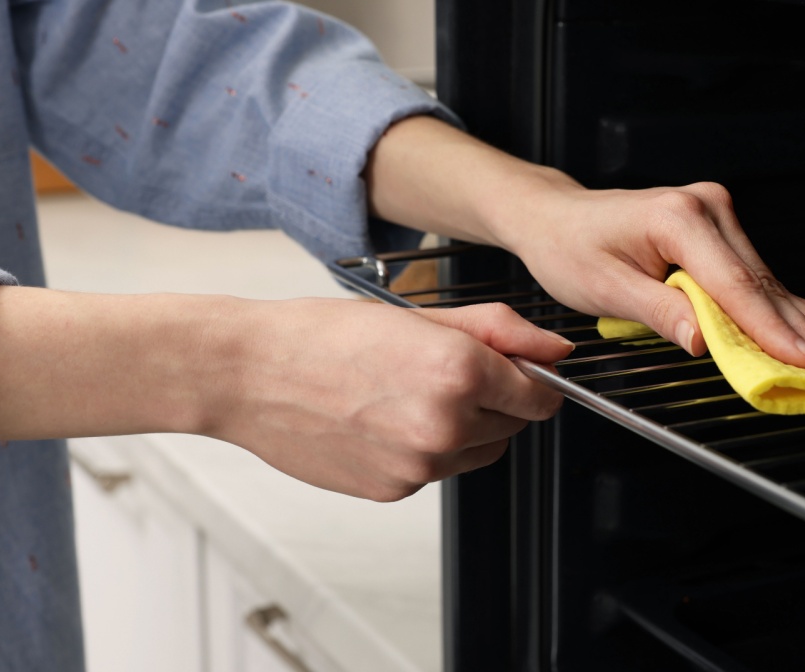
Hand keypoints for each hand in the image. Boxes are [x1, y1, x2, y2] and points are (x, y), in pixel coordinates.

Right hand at [206, 299, 570, 500]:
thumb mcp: (421, 314)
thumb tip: (555, 349)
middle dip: (495, 401)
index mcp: (460, 372)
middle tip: (441, 371)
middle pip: (514, 426)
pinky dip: (427, 450)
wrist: (248, 374)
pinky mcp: (396, 490)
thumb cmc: (322, 336)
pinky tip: (385, 419)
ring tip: (408, 394)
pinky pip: (438, 472)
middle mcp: (446, 424)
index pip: (541, 396)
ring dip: (465, 428)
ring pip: (480, 453)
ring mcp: (420, 465)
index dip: (532, 380)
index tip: (519, 372)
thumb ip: (501, 330)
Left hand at [363, 115, 804, 368]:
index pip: (737, 286)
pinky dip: (787, 304)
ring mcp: (715, 216)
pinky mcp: (716, 230)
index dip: (773, 331)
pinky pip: (755, 275)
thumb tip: (702, 340)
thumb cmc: (569, 247)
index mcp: (678, 219)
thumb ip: (660, 311)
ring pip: (767, 281)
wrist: (554, 218)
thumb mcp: (605, 287)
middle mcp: (706, 209)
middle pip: (763, 283)